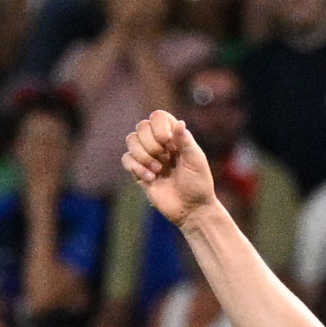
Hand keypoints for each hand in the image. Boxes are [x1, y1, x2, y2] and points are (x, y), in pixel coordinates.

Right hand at [123, 109, 215, 223]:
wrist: (191, 209)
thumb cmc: (198, 184)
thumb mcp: (196, 161)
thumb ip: (186, 141)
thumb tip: (179, 122)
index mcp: (174, 136)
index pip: (158, 117)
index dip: (159, 127)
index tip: (170, 143)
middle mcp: (159, 144)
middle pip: (141, 127)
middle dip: (151, 143)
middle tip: (166, 159)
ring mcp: (148, 157)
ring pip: (131, 140)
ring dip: (143, 156)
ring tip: (158, 170)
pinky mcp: (139, 172)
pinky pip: (126, 159)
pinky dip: (136, 168)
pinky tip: (151, 179)